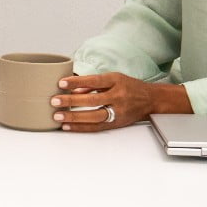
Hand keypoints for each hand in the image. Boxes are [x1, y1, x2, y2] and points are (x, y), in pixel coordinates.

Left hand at [49, 72, 188, 131]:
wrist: (151, 100)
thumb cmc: (129, 86)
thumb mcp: (113, 78)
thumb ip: (93, 83)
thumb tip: (73, 89)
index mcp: (117, 82)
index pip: (95, 81)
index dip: (77, 82)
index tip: (61, 83)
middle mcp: (119, 97)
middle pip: (93, 101)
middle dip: (72, 101)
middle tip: (55, 101)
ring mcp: (119, 112)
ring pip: (95, 116)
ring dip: (74, 117)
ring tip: (58, 116)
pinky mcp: (117, 124)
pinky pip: (97, 127)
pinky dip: (81, 127)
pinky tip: (67, 126)